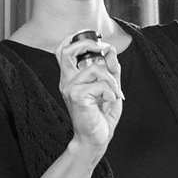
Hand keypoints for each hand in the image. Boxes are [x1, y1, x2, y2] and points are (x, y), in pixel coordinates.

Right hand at [59, 32, 122, 153]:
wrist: (96, 139)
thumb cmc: (101, 115)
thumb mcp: (110, 88)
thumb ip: (111, 69)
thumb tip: (110, 50)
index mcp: (71, 77)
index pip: (62, 51)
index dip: (74, 38)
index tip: (94, 38)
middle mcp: (67, 81)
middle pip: (66, 51)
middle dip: (88, 44)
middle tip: (104, 49)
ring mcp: (69, 89)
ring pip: (94, 69)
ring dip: (111, 79)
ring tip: (115, 93)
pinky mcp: (76, 97)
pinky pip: (99, 85)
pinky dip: (111, 91)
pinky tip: (109, 101)